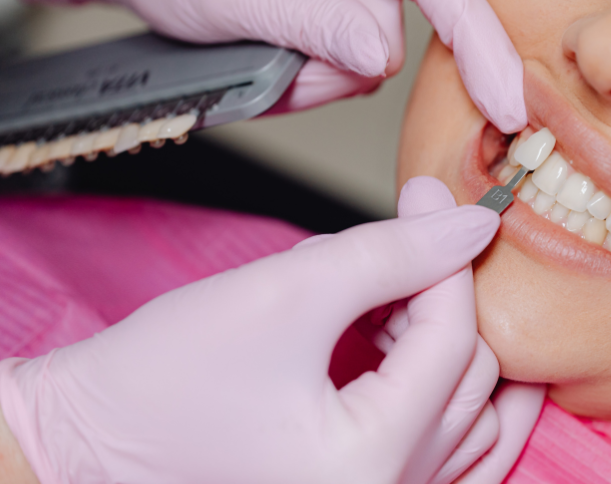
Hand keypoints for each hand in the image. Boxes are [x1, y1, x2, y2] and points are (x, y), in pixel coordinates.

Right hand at [0, 178, 535, 483]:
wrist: (91, 440)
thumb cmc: (163, 378)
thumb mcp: (286, 293)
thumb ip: (391, 255)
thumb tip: (470, 225)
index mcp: (370, 461)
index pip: (453, 340)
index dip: (444, 256)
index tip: (426, 196)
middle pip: (472, 380)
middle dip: (442, 300)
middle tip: (402, 245)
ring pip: (474, 421)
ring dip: (448, 348)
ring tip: (392, 301)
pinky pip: (452, 456)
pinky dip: (444, 395)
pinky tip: (407, 347)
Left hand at [53, 0, 526, 131]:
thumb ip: (319, 22)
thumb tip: (379, 58)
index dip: (482, 48)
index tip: (507, 107)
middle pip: (387, 49)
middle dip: (329, 68)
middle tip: (267, 50)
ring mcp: (345, 1)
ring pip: (356, 74)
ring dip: (303, 79)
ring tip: (252, 44)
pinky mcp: (328, 31)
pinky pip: (330, 80)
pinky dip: (293, 84)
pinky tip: (259, 55)